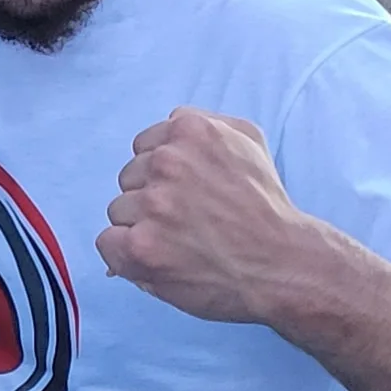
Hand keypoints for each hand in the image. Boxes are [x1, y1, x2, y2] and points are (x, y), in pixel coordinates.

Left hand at [96, 107, 317, 324]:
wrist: (282, 265)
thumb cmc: (267, 208)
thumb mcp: (249, 142)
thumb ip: (206, 125)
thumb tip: (164, 134)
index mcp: (190, 130)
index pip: (144, 146)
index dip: (163, 175)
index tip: (188, 193)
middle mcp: (168, 162)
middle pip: (129, 178)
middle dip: (151, 198)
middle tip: (189, 221)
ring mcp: (153, 204)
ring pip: (119, 210)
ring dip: (141, 227)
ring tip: (182, 242)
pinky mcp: (140, 244)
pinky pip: (107, 242)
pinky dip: (125, 254)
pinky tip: (159, 258)